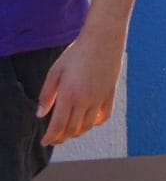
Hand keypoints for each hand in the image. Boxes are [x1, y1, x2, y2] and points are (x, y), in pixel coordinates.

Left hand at [36, 26, 124, 146]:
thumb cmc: (77, 53)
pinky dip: (96, 123)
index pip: (58, 125)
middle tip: (55, 138)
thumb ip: (46, 94)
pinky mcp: (111, 94)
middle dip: (62, 137)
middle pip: (72, 129)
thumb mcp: (55, 71)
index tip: (45, 141)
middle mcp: (85, 100)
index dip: (51, 137)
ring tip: (70, 131)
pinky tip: (89, 120)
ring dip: (78, 132)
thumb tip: (40, 114)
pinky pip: (104, 116)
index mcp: (68, 94)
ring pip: (88, 126)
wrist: (103, 39)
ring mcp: (100, 98)